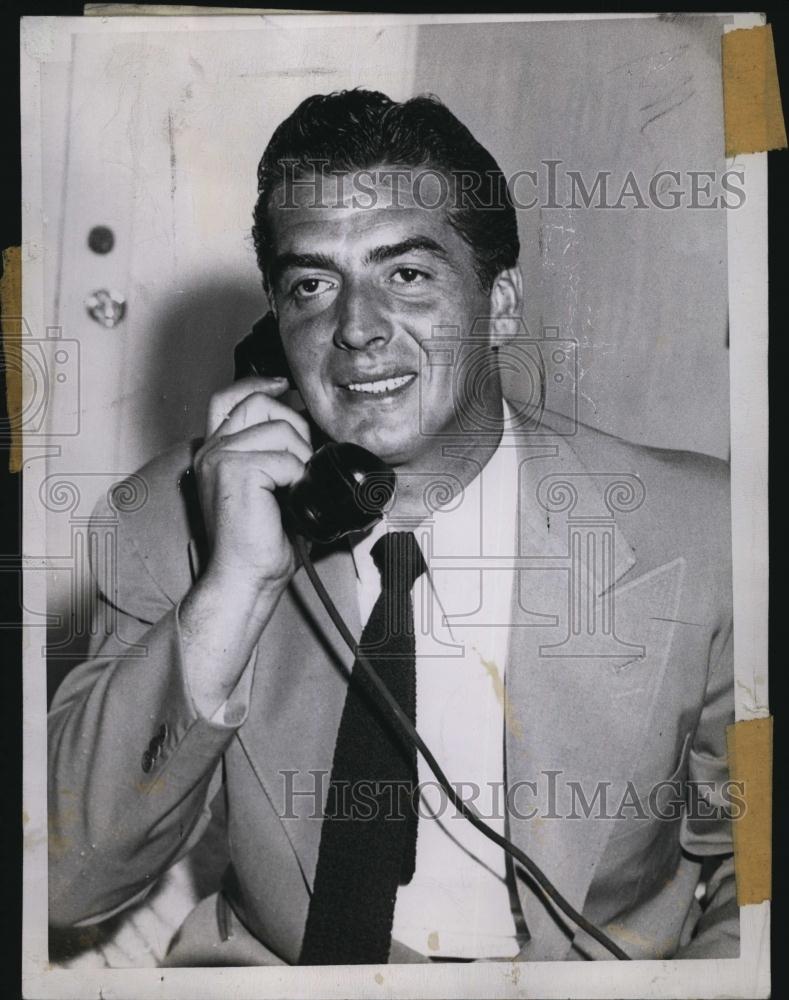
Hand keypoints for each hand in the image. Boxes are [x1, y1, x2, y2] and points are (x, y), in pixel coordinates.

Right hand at [193, 376, 312, 592]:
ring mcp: (220, 456)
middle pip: (259, 403)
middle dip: (294, 425)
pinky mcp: (233, 469)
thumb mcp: (274, 491)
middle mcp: (212, 449)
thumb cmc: (261, 543)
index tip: (285, 385)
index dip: (259, 384)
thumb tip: (318, 439)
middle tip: (302, 463)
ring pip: (279, 428)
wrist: (246, 577)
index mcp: (216, 452)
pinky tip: (290, 499)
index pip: (230, 397)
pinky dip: (297, 477)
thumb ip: (282, 458)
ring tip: (296, 489)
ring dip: (301, 457)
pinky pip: (284, 457)